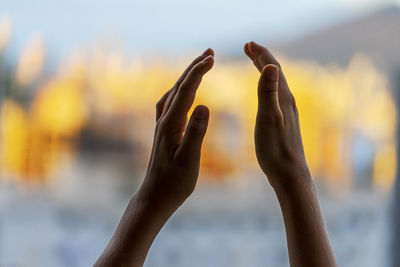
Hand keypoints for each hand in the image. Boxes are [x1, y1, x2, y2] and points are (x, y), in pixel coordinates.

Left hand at [95, 49, 213, 266]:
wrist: (155, 196)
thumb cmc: (174, 182)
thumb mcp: (189, 160)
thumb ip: (197, 133)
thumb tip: (206, 105)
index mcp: (171, 124)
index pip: (186, 91)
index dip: (198, 72)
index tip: (212, 58)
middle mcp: (164, 120)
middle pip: (178, 86)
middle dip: (194, 67)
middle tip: (210, 52)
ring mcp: (161, 125)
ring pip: (173, 93)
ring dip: (187, 77)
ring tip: (200, 65)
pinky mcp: (163, 131)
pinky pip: (170, 103)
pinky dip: (179, 90)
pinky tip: (183, 93)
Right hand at [244, 41, 310, 192]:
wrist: (289, 173)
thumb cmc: (275, 149)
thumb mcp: (267, 119)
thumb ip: (268, 92)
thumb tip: (269, 65)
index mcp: (283, 97)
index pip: (272, 68)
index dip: (261, 53)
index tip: (248, 43)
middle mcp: (288, 101)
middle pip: (275, 73)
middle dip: (262, 58)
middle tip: (248, 47)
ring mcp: (287, 111)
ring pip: (276, 83)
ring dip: (264, 70)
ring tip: (253, 62)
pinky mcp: (284, 121)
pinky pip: (275, 95)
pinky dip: (267, 86)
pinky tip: (264, 92)